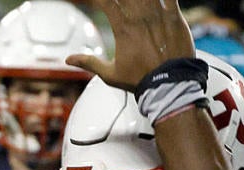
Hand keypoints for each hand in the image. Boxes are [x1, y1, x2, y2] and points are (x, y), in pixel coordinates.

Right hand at [65, 0, 195, 90]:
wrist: (168, 87)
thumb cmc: (140, 81)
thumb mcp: (110, 74)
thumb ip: (89, 62)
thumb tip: (68, 59)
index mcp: (123, 29)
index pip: (106, 2)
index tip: (99, 1)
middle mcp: (139, 19)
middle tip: (123, 3)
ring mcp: (158, 17)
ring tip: (138, 1)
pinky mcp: (175, 19)